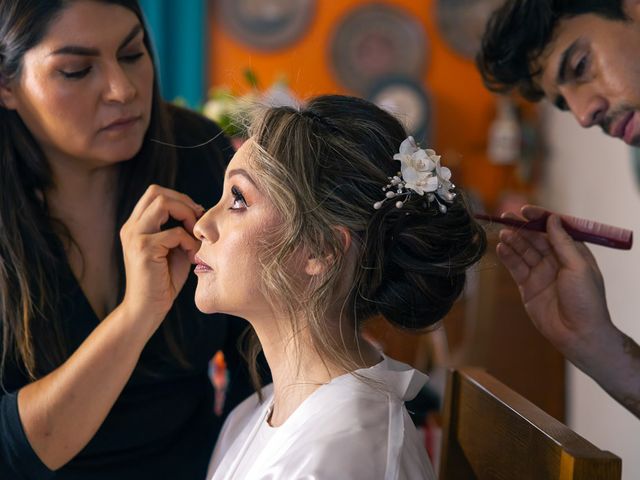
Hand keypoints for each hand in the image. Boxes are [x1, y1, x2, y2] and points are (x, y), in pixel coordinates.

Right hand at [119, 185, 203, 322]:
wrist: (147, 310)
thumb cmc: (164, 281)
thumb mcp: (174, 249)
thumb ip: (181, 229)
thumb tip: (199, 211)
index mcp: (136, 225)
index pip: (155, 193)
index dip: (179, 199)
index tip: (196, 216)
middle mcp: (131, 227)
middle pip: (157, 192)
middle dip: (183, 201)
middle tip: (198, 220)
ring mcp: (134, 236)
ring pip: (162, 203)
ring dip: (186, 215)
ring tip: (195, 235)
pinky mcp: (143, 249)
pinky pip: (174, 232)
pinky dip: (188, 241)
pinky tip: (192, 256)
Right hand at [496, 205, 616, 368]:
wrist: (577, 334)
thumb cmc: (586, 300)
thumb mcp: (577, 266)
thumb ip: (563, 242)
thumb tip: (553, 219)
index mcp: (573, 253)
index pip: (554, 229)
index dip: (540, 218)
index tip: (526, 210)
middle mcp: (556, 260)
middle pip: (535, 238)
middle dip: (522, 227)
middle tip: (507, 217)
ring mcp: (541, 273)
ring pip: (524, 251)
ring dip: (513, 241)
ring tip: (502, 233)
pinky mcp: (527, 286)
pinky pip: (516, 267)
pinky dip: (508, 257)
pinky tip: (501, 248)